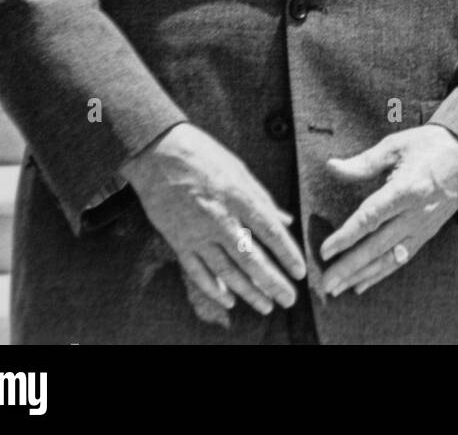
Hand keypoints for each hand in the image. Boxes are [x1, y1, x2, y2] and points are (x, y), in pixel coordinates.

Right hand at [121, 122, 305, 320]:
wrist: (157, 153)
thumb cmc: (203, 155)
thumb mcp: (239, 169)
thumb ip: (262, 198)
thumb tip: (285, 220)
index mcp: (238, 196)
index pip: (269, 231)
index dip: (287, 254)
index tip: (300, 271)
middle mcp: (220, 218)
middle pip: (250, 258)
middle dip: (272, 282)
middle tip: (289, 299)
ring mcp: (197, 232)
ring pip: (226, 270)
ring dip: (248, 291)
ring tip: (266, 305)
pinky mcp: (178, 240)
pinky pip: (197, 271)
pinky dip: (213, 287)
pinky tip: (229, 299)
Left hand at [319, 124, 457, 298]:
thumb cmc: (429, 145)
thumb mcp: (395, 146)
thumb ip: (363, 162)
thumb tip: (332, 166)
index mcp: (406, 189)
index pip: (371, 218)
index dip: (346, 236)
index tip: (325, 251)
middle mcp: (416, 213)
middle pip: (377, 245)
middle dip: (350, 266)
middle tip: (325, 284)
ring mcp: (423, 226)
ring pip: (389, 258)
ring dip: (363, 275)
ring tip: (338, 289)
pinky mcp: (427, 233)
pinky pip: (402, 258)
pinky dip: (381, 273)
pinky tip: (363, 284)